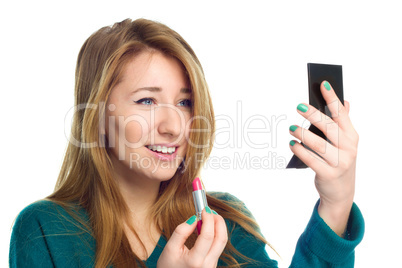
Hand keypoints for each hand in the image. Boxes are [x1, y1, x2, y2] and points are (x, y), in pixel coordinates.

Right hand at [157, 207, 227, 267]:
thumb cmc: (168, 267)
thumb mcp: (170, 248)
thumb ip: (181, 231)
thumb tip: (195, 218)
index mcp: (196, 261)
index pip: (208, 235)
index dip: (208, 219)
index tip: (204, 209)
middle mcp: (208, 265)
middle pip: (221, 239)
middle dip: (219, 221)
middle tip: (210, 211)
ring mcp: (212, 266)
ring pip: (222, 243)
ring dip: (218, 227)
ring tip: (208, 217)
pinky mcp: (213, 265)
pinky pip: (218, 247)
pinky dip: (215, 235)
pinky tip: (206, 229)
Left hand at [289, 81, 358, 235]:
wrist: (342, 192)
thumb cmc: (339, 161)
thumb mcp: (344, 143)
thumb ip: (342, 123)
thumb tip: (345, 102)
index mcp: (352, 137)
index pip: (342, 114)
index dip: (332, 98)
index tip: (323, 84)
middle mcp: (349, 148)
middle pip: (329, 128)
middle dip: (314, 115)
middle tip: (299, 106)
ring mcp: (340, 162)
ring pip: (319, 144)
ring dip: (303, 134)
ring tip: (291, 128)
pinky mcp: (328, 174)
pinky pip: (311, 160)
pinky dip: (300, 151)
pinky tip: (292, 144)